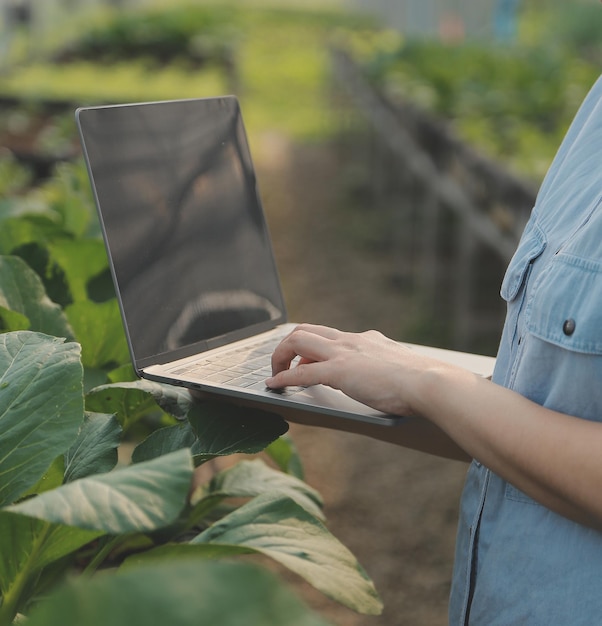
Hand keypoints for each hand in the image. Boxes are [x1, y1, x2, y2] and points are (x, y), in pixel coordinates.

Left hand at [266, 323, 443, 416]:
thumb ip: (387, 367)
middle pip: (306, 330)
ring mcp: (344, 354)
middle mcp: (351, 341)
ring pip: (298, 341)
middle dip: (288, 346)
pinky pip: (301, 373)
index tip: (305, 359)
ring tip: (275, 373)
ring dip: (280, 357)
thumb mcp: (400, 367)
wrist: (430, 382)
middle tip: (283, 365)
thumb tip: (386, 378)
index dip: (311, 345)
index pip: (329, 334)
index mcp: (365, 339)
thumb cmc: (422, 381)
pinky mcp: (339, 371)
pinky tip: (274, 385)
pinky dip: (283, 378)